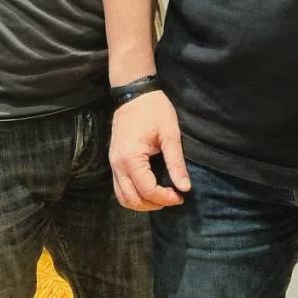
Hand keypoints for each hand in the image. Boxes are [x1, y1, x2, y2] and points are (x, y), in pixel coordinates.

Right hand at [109, 90, 190, 210]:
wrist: (135, 93)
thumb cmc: (154, 110)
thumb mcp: (170, 134)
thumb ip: (176, 162)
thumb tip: (185, 187)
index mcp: (131, 157)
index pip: (147, 190)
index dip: (165, 198)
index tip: (180, 196)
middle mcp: (117, 164)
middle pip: (131, 199)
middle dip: (153, 204)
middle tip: (172, 198)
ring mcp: (113, 163)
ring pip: (123, 197)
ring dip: (141, 203)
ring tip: (161, 197)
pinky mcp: (114, 161)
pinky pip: (119, 187)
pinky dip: (133, 194)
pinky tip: (149, 189)